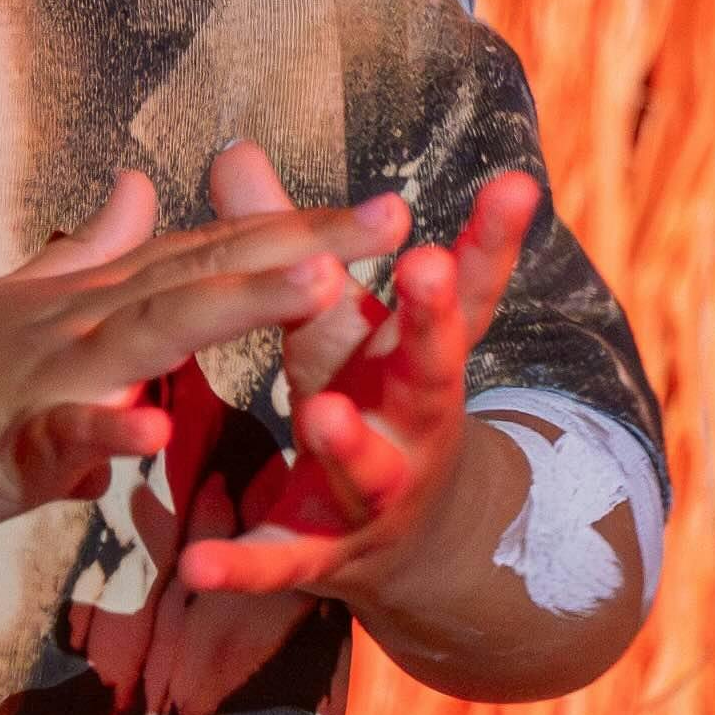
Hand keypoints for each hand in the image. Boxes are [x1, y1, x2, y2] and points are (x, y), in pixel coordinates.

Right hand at [0, 167, 397, 544]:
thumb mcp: (35, 303)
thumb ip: (98, 250)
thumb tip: (141, 185)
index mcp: (106, 293)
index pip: (218, 249)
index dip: (302, 226)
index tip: (386, 210)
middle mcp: (90, 316)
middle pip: (209, 271)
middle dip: (303, 246)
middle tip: (392, 222)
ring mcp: (52, 372)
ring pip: (153, 332)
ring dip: (232, 306)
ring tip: (313, 290)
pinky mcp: (12, 440)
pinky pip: (64, 435)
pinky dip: (108, 430)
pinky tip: (156, 430)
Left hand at [105, 150, 547, 714]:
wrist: (407, 544)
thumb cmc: (368, 401)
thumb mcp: (337, 324)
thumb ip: (294, 244)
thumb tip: (232, 148)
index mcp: (417, 354)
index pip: (465, 290)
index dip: (489, 240)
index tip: (515, 184)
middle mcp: (415, 420)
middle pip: (434, 369)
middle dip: (431, 320)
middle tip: (424, 266)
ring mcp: (377, 490)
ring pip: (368, 466)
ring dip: (348, 440)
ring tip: (323, 411)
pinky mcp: (324, 555)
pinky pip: (284, 560)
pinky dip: (245, 563)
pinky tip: (199, 566)